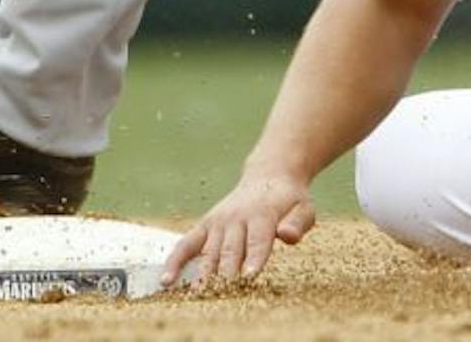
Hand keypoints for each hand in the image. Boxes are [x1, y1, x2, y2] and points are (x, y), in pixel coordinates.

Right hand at [159, 171, 316, 287]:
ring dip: (203, 274)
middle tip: (225, 293)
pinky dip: (175, 261)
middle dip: (228, 273)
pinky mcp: (205, 226)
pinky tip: (167, 280)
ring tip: (197, 296)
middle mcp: (236, 218)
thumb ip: (298, 223)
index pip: (258, 240)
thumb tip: (287, 236)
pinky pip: (187, 244)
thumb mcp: (304, 207)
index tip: (249, 277)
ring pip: (209, 252)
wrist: (269, 175)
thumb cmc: (289, 199)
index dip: (254, 258)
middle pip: (231, 250)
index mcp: (262, 214)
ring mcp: (218, 222)